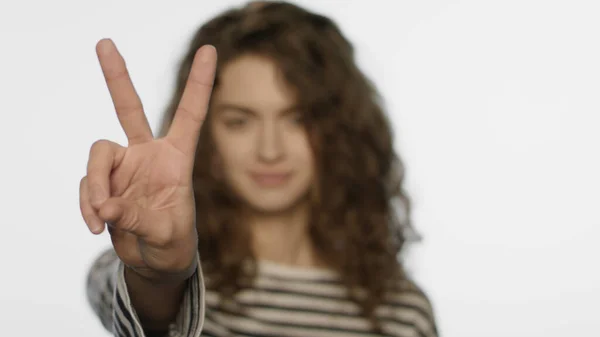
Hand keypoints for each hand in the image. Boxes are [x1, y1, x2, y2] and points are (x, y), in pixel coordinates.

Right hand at [79, 39, 216, 282]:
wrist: (154, 261)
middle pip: (128, 108)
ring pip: (98, 156)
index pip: (190, 115)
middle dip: (116, 76)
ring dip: (95, 186)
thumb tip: (106, 205)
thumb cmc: (173, 244)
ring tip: (103, 217)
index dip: (199, 83)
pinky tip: (97, 226)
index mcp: (177, 158)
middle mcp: (148, 154)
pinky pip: (88, 185)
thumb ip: (140, 219)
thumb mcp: (167, 235)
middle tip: (104, 42)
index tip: (209, 50)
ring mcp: (124, 167)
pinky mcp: (104, 183)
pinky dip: (87, 205)